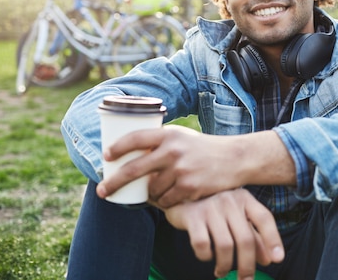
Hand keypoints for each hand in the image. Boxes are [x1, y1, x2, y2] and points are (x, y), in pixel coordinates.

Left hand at [96, 125, 243, 207]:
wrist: (234, 159)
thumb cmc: (204, 148)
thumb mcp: (183, 137)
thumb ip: (161, 143)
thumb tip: (131, 154)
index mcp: (169, 135)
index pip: (136, 138)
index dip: (117, 148)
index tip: (106, 156)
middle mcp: (173, 151)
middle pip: (134, 169)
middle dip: (114, 183)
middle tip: (103, 191)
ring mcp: (181, 170)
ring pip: (151, 190)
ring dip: (148, 195)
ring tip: (152, 192)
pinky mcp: (189, 188)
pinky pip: (166, 201)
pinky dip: (163, 202)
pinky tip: (168, 198)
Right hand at [164, 189, 284, 279]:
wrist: (179, 195)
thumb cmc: (213, 209)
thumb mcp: (235, 217)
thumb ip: (252, 236)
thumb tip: (268, 260)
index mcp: (244, 198)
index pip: (264, 218)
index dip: (273, 239)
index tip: (277, 260)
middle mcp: (229, 200)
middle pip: (245, 239)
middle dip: (247, 265)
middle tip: (246, 279)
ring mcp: (210, 207)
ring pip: (225, 245)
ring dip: (225, 265)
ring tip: (222, 272)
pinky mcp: (192, 216)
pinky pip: (203, 244)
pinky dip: (205, 256)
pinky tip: (206, 257)